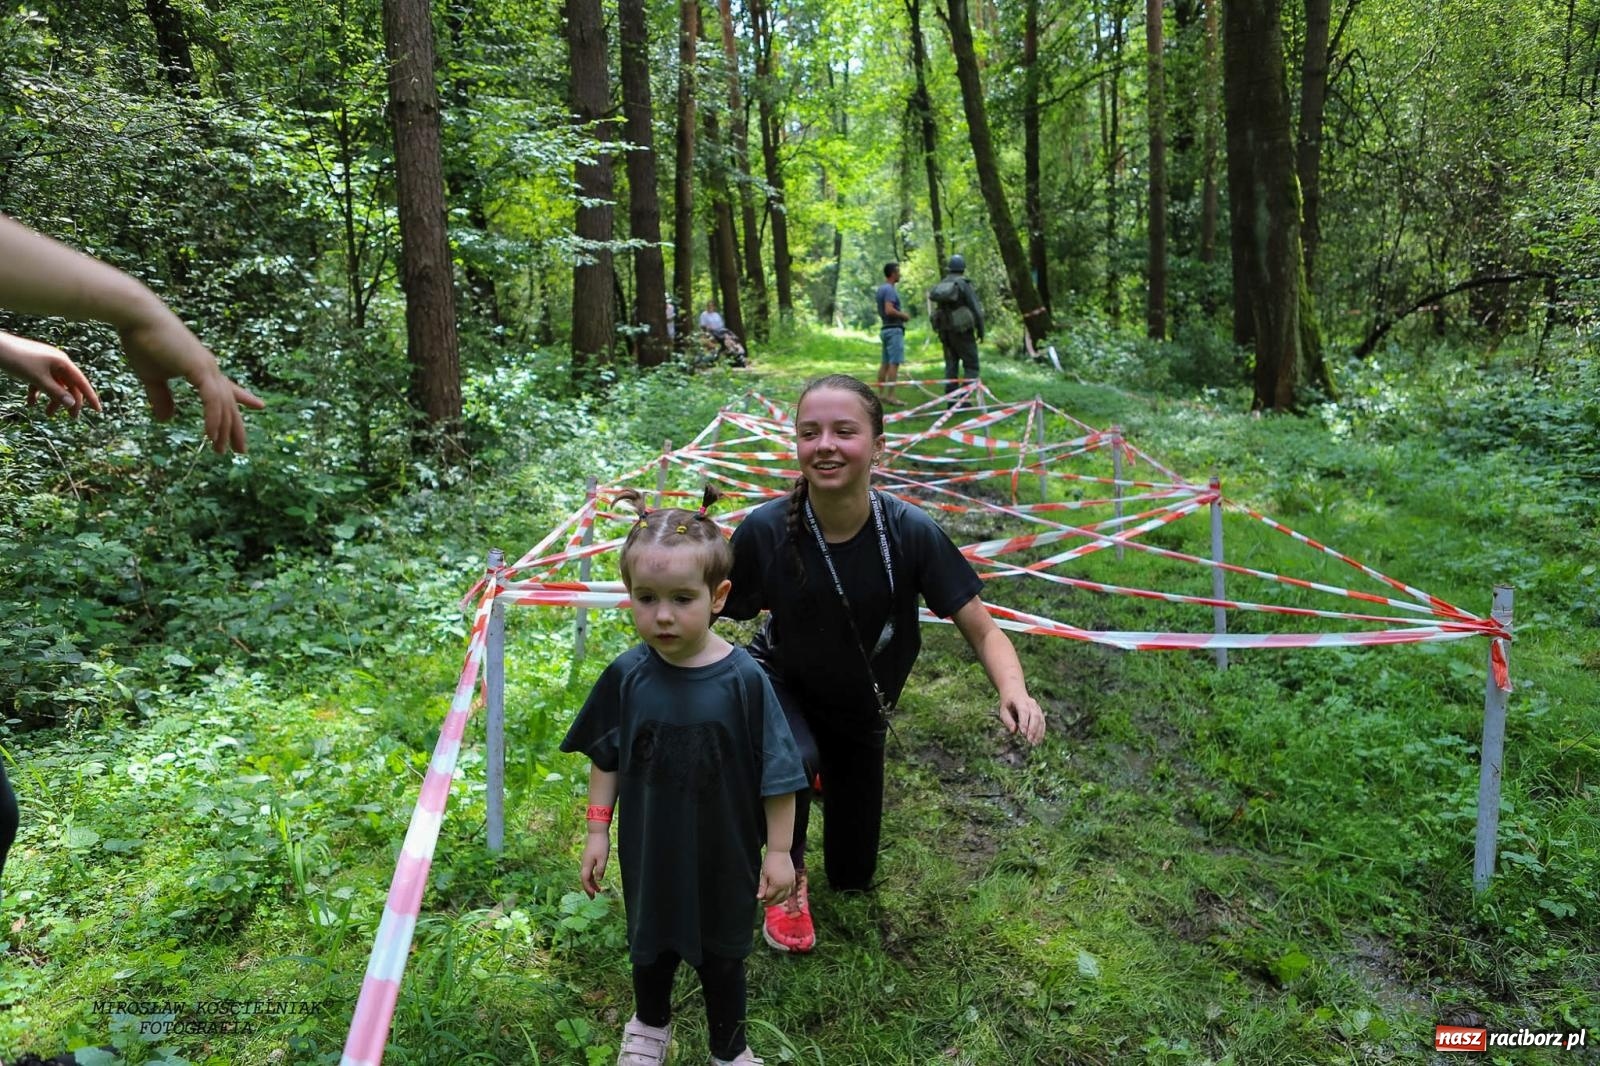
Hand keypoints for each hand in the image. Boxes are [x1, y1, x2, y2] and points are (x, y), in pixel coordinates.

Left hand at [0, 332, 101, 415]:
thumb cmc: (17, 359)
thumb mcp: (38, 379)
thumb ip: (56, 392)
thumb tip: (72, 404)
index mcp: (63, 363)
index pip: (81, 382)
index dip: (90, 397)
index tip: (97, 410)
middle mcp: (57, 362)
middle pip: (69, 385)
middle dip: (70, 402)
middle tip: (71, 418)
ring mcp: (46, 364)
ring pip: (55, 385)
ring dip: (53, 399)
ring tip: (47, 414)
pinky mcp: (34, 366)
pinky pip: (42, 382)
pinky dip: (38, 393)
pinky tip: (31, 403)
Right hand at [118, 303, 263, 453]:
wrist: (137, 317)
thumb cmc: (142, 342)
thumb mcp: (152, 377)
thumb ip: (162, 398)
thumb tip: (166, 420)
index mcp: (201, 368)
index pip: (226, 388)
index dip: (243, 398)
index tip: (260, 406)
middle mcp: (209, 368)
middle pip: (229, 402)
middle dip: (235, 426)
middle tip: (240, 450)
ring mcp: (207, 368)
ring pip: (223, 405)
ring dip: (224, 429)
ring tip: (222, 451)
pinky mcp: (199, 368)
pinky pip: (212, 400)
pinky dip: (214, 418)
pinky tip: (212, 435)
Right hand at [580, 833, 609, 897]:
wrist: (597, 832)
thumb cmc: (601, 844)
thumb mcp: (603, 858)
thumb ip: (600, 869)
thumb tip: (598, 880)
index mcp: (587, 865)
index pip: (585, 880)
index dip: (588, 889)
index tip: (593, 896)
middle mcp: (584, 864)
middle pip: (584, 879)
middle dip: (588, 889)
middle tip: (593, 898)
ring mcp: (586, 861)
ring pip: (587, 875)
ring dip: (591, 884)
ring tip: (598, 890)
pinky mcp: (589, 858)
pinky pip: (589, 871)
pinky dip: (592, 877)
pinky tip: (597, 879)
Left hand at [757, 849, 794, 904]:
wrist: (780, 851)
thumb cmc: (770, 862)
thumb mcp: (764, 875)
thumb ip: (762, 887)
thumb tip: (759, 897)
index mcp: (777, 884)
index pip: (770, 896)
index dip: (764, 898)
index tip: (759, 899)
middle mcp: (786, 885)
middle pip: (778, 899)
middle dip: (771, 902)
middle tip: (764, 904)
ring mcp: (791, 882)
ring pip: (785, 896)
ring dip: (779, 900)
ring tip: (772, 901)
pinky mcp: (793, 879)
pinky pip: (790, 891)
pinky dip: (785, 895)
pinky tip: (780, 895)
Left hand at [998, 691, 1045, 745]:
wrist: (1015, 693)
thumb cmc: (1008, 704)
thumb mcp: (1003, 711)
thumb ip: (1007, 720)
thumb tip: (1014, 731)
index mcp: (1020, 700)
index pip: (1024, 711)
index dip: (1024, 722)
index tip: (1023, 733)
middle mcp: (1031, 703)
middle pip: (1034, 715)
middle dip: (1032, 729)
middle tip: (1029, 740)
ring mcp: (1037, 707)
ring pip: (1040, 719)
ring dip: (1038, 732)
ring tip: (1034, 743)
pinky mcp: (1040, 712)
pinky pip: (1043, 722)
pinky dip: (1041, 731)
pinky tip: (1039, 740)